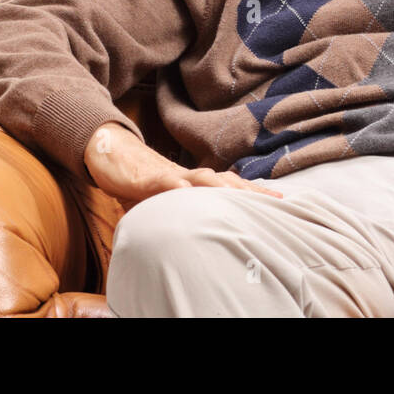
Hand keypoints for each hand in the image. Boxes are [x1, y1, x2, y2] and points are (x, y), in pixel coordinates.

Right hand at [83, 121, 283, 210]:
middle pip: (226, 181)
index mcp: (197, 183)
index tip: (279, 201)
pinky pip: (166, 182)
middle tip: (272, 201)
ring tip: (237, 197)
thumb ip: (183, 215)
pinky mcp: (150, 179)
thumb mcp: (167, 204)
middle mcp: (190, 177)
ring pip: (202, 178)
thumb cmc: (144, 184)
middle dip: (249, 190)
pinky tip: (186, 193)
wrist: (114, 158)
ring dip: (220, 186)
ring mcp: (172, 176)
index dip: (253, 194)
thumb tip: (196, 235)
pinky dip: (177, 187)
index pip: (231, 187)